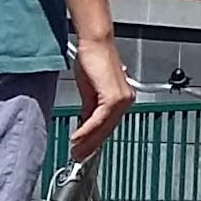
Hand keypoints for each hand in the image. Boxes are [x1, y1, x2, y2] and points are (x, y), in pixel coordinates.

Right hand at [68, 36, 134, 156]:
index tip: (83, 151)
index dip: (95, 140)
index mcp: (121, 100)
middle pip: (107, 130)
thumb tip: (84, 126)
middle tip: (77, 157)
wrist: (95, 43)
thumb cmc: (93, 61)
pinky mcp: (113, 96)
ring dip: (87, 141)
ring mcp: (122, 99)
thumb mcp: (89, 91)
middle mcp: (126, 101)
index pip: (108, 126)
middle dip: (90, 146)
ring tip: (75, 151)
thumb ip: (89, 110)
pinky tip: (76, 138)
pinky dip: (86, 130)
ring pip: (104, 127)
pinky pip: (99, 119)